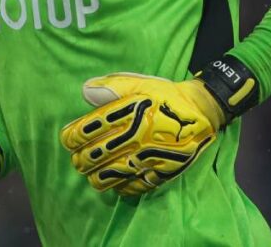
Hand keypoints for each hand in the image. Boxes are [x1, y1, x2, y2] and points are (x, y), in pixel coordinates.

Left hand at [59, 72, 224, 196]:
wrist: (202, 113)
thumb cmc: (166, 96)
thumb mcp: (141, 82)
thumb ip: (112, 87)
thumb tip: (85, 91)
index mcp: (127, 114)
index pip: (87, 131)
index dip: (71, 137)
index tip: (68, 139)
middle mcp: (134, 138)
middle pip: (92, 157)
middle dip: (79, 159)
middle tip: (77, 157)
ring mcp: (146, 159)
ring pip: (107, 177)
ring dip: (93, 176)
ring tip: (91, 172)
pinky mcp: (159, 174)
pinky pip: (130, 188)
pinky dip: (117, 187)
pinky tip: (114, 181)